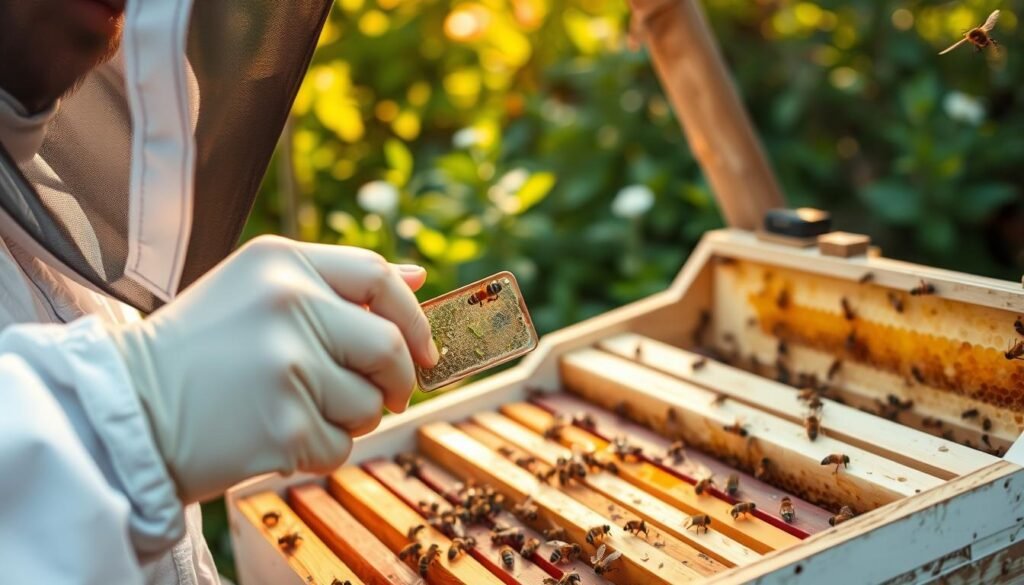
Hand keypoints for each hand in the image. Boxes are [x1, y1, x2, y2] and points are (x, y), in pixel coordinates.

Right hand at [107, 236, 437, 502]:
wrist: (128, 411)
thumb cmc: (198, 349)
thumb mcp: (256, 289)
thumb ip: (337, 281)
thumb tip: (418, 278)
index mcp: (280, 261)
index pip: (379, 277)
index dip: (413, 319)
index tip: (424, 351)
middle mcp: (288, 305)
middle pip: (390, 347)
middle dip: (399, 380)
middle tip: (385, 396)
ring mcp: (287, 366)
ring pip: (371, 404)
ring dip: (351, 419)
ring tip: (299, 410)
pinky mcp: (284, 426)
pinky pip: (341, 446)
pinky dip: (320, 451)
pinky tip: (277, 437)